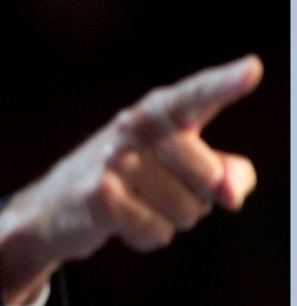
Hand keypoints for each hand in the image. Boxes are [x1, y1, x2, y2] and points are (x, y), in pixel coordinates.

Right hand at [0, 55, 263, 305]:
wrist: (51, 207)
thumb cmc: (129, 181)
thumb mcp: (181, 168)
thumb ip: (226, 172)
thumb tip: (230, 196)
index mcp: (155, 112)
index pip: (193, 96)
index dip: (224, 83)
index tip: (253, 69)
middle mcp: (132, 127)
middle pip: (209, 178)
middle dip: (196, 198)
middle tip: (157, 190)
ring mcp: (111, 160)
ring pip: (186, 211)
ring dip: (169, 220)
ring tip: (135, 204)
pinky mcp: (99, 195)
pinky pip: (157, 232)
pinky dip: (146, 236)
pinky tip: (120, 222)